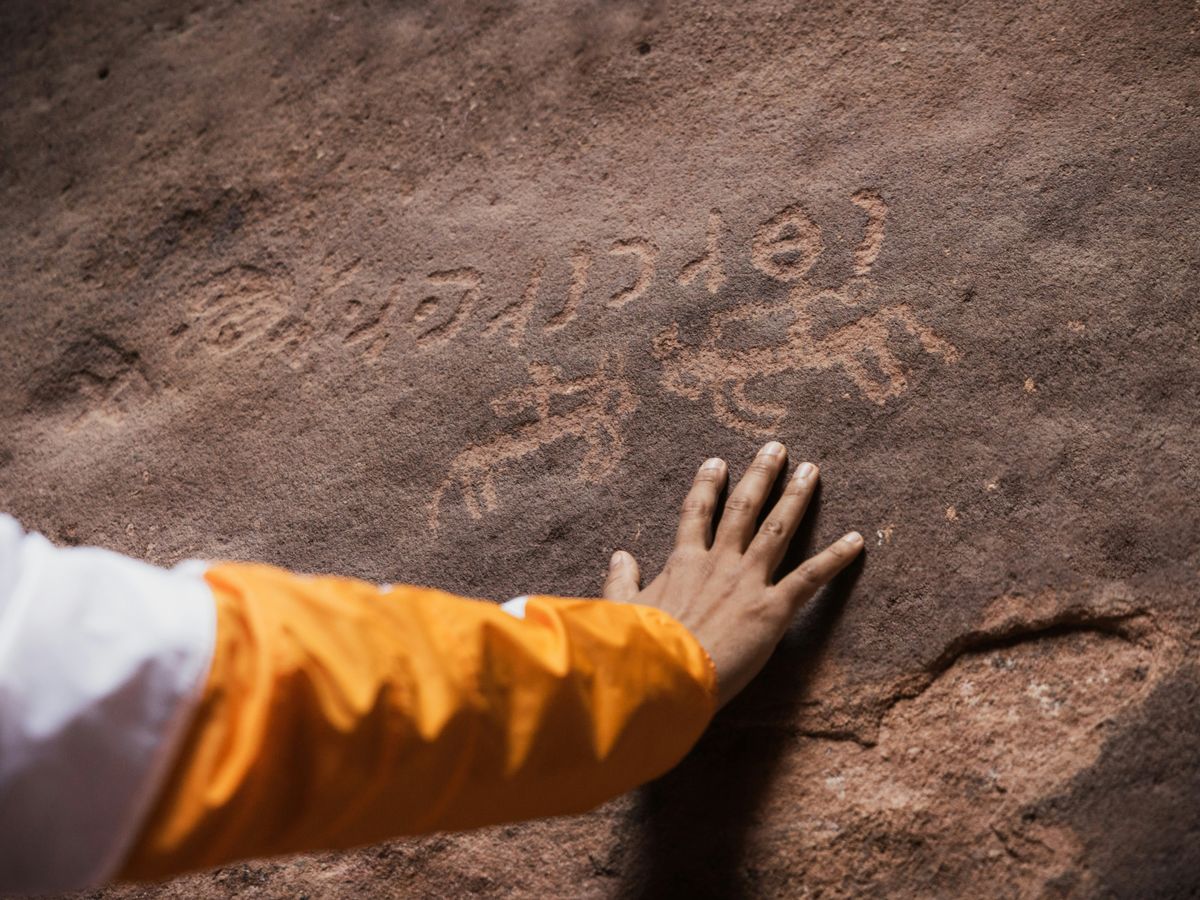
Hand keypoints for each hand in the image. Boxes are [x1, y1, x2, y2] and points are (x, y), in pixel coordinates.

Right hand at [602, 442, 862, 707]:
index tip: (716, 462)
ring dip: (796, 497)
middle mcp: (719, 562)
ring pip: (777, 528)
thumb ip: (622, 581)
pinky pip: (810, 577)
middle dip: (760, 475)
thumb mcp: (623, 609)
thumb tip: (620, 557)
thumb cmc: (640, 648)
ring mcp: (748, 582)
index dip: (707, 486)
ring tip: (811, 471)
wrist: (663, 675)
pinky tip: (857, 540)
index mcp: (683, 562)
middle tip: (776, 449)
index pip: (696, 513)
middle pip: (743, 508)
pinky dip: (835, 558)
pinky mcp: (772, 609)